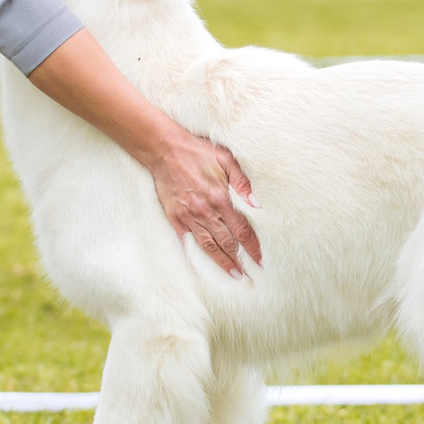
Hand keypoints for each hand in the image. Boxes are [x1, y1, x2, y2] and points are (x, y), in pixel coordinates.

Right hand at [147, 129, 261, 276]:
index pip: (242, 230)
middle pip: (227, 242)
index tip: (259, 259)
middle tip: (250, 273)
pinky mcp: (175, 217)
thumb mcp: (225, 158)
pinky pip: (187, 240)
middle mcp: (206, 211)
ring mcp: (189, 216)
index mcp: (221, 198)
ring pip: (209, 245)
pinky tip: (201, 264)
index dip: (252, 246)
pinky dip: (195, 253)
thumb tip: (256, 203)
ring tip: (233, 274)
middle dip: (240, 259)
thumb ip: (242, 181)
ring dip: (222, 261)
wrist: (164, 149)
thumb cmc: (197, 151)